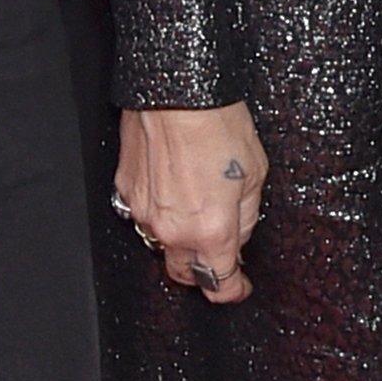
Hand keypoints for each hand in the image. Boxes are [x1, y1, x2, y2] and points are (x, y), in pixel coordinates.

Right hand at [115, 103, 267, 304]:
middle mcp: (171, 229)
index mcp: (209, 230)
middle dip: (202, 270)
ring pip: (160, 244)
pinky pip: (141, 215)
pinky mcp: (124, 189)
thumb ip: (247, 217)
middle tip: (219, 254)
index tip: (239, 286)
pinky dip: (157, 212)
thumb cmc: (218, 123)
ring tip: (196, 211)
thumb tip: (237, 236)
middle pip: (183, 273)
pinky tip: (171, 191)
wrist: (177, 91)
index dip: (233, 289)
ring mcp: (143, 211)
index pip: (218, 283)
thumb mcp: (257, 174)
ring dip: (179, 239)